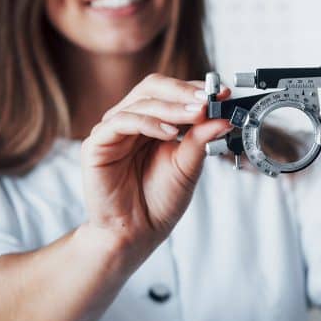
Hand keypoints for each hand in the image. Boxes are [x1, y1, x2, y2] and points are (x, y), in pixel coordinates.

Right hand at [80, 73, 231, 248]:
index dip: (195, 89)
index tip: (223, 94)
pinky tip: (170, 133)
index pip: (171, 91)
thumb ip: (201, 139)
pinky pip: (122, 122)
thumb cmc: (159, 201)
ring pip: (141, 102)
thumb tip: (223, 117)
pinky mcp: (97, 144)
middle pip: (153, 87)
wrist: (137, 233)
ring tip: (197, 115)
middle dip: (183, 91)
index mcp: (152, 122)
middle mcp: (131, 121)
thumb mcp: (188, 165)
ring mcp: (112, 130)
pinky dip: (149, 123)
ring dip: (172, 106)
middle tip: (208, 100)